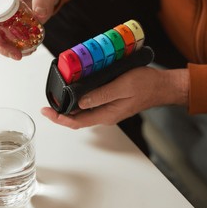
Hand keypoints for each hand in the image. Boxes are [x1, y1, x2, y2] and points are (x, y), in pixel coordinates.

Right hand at [0, 0, 60, 59]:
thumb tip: (39, 15)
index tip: (0, 42)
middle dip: (0, 47)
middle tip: (16, 55)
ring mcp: (4, 19)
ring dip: (6, 51)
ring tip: (21, 55)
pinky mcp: (12, 27)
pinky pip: (7, 41)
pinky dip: (14, 49)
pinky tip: (27, 51)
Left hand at [41, 67, 189, 128]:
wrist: (161, 86)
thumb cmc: (145, 85)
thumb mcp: (122, 87)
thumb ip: (101, 95)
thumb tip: (80, 102)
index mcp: (106, 114)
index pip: (77, 122)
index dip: (59, 118)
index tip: (46, 111)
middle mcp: (105, 115)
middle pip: (77, 118)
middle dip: (60, 112)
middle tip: (48, 101)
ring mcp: (108, 109)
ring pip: (83, 111)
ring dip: (69, 105)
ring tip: (58, 94)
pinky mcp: (111, 102)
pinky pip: (91, 104)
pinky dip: (80, 99)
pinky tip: (76, 88)